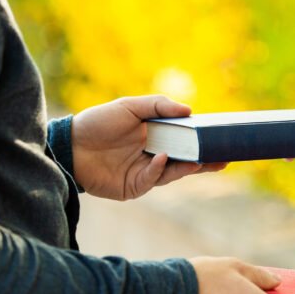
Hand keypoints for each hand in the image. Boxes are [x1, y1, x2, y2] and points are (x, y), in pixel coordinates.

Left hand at [70, 95, 227, 199]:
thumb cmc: (98, 122)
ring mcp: (145, 173)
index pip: (185, 141)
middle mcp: (154, 156)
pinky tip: (163, 158)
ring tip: (200, 161)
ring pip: (173, 173)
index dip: (202, 141)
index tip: (220, 139)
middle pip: (185, 161)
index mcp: (155, 137)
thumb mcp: (129, 106)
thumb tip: (190, 110)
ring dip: (187, 167)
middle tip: (224, 160)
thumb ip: (159, 106)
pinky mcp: (133, 187)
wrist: (70, 145)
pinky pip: (152, 179)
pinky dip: (159, 169)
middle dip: (205, 162)